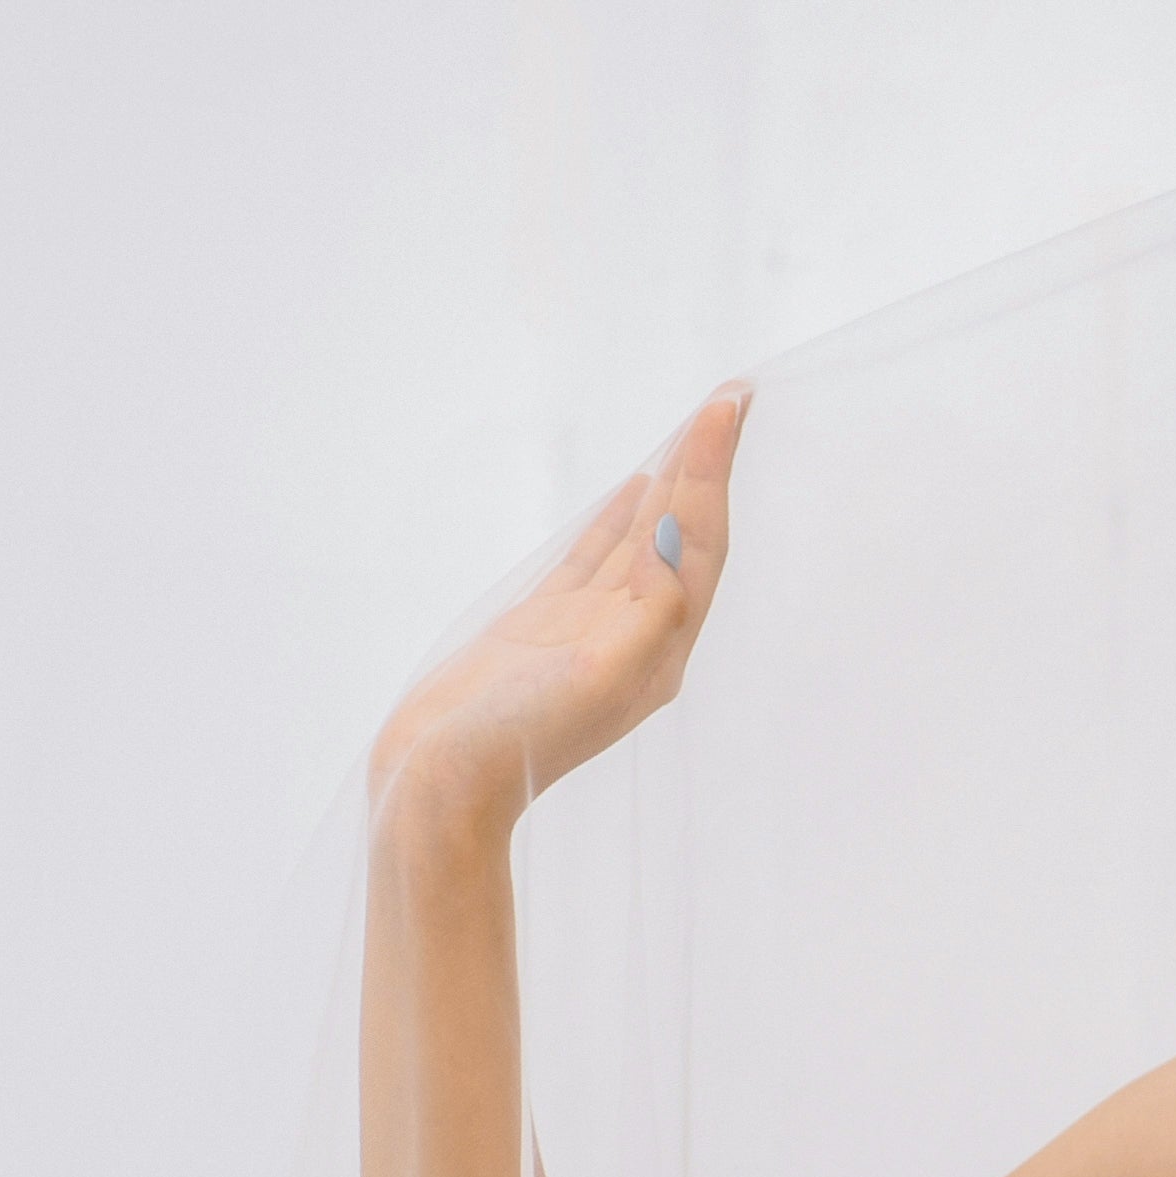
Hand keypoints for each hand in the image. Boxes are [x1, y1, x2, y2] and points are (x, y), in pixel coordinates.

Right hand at [369, 385, 749, 838]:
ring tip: (700, 424)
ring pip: (647, 537)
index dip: (713, 472)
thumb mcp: (591, 678)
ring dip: (675, 480)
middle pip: (687, 533)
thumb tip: (672, 547)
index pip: (699, 543)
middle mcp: (640, 638)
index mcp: (661, 651)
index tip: (728, 405)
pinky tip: (637, 485)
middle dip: (709, 463)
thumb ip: (643, 615)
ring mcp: (595, 629)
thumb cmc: (513, 739)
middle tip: (734, 393)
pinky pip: (600, 556)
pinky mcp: (551, 626)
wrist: (442, 783)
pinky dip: (623, 517)